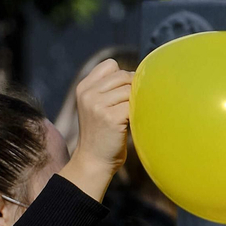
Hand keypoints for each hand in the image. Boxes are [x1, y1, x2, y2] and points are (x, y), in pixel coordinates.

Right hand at [61, 59, 132, 201]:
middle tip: (134, 106)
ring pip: (130, 89)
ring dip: (138, 101)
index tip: (127, 91)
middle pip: (123, 75)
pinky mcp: (110, 117)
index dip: (124, 75)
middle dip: (134, 88)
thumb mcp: (97, 106)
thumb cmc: (103, 133)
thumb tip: (142, 73)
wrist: (94, 160)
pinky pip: (135, 104)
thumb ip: (109, 88)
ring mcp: (97, 105)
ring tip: (135, 114)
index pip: (110, 65)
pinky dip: (141, 111)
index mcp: (84, 87)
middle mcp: (88, 94)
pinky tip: (137, 121)